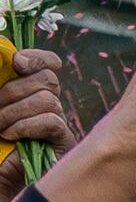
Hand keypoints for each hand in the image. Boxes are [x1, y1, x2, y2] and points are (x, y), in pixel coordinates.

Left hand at [0, 42, 77, 167]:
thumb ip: (0, 84)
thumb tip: (12, 57)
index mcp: (29, 91)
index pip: (49, 64)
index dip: (37, 58)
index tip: (17, 63)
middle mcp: (48, 105)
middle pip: (48, 79)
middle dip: (14, 91)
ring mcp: (57, 125)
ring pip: (48, 100)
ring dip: (15, 113)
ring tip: (0, 128)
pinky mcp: (63, 144)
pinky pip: (52, 122)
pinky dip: (26, 126)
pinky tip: (11, 136)